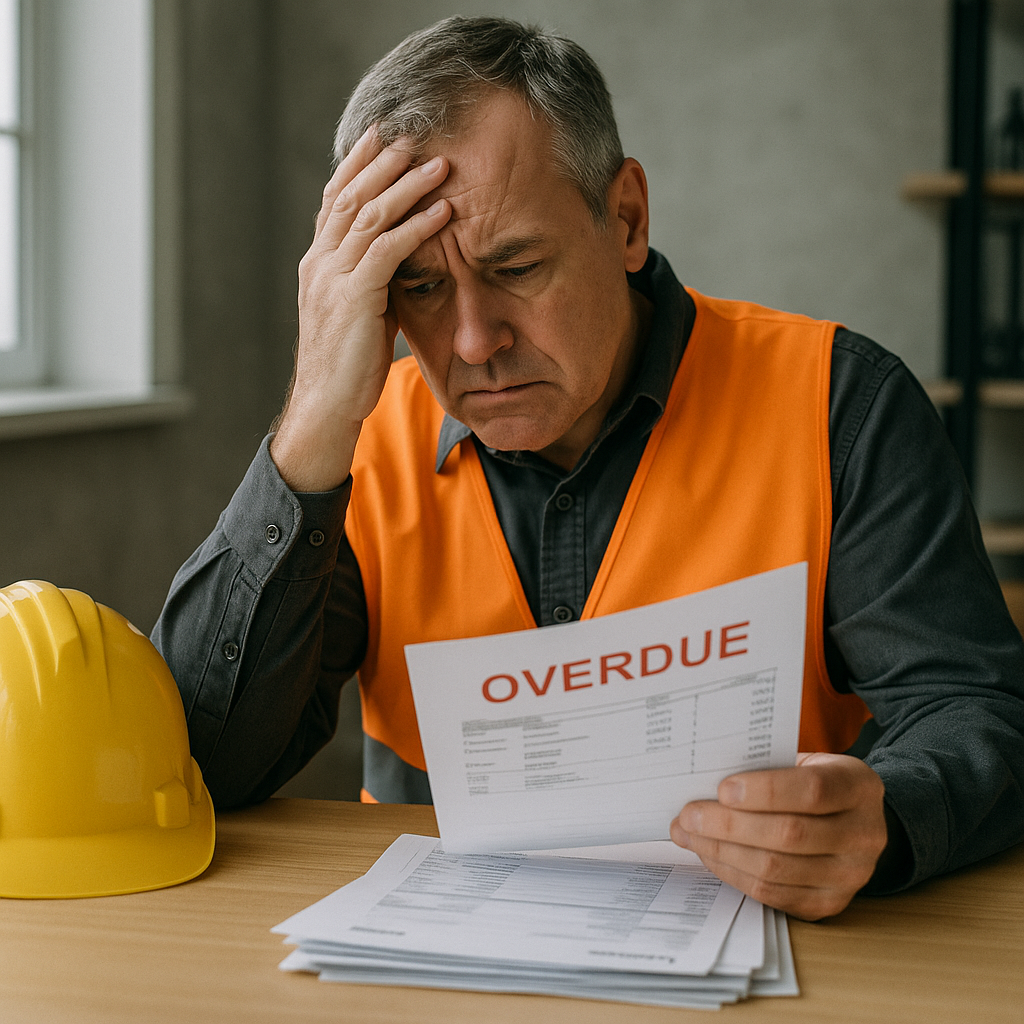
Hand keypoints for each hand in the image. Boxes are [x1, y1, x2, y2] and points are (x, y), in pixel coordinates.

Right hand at [270, 127, 451, 491]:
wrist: (325, 406)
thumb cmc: (347, 367)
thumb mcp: (358, 315)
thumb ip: (372, 283)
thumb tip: (399, 267)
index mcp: (317, 264)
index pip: (334, 201)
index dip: (357, 166)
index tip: (380, 138)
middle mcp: (319, 262)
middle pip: (349, 196)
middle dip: (383, 163)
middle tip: (413, 135)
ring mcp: (332, 278)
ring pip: (368, 215)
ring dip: (407, 186)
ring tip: (439, 164)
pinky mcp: (353, 298)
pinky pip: (387, 250)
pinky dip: (416, 226)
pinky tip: (442, 212)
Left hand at [670, 753, 887, 920]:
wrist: (852, 821)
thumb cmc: (814, 783)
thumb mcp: (804, 763)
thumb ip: (765, 768)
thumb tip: (703, 783)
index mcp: (859, 786)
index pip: (814, 790)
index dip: (766, 791)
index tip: (723, 789)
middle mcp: (864, 835)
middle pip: (789, 834)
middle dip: (729, 825)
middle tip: (689, 815)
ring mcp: (850, 876)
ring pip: (775, 869)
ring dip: (721, 852)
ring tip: (688, 834)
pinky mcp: (827, 904)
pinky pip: (770, 893)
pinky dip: (732, 873)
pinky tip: (709, 854)